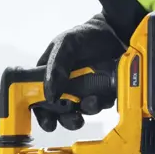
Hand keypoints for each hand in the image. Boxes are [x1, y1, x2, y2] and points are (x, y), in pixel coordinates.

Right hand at [34, 13, 124, 131]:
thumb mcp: (65, 44)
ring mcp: (83, 91)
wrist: (116, 31)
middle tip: (74, 118)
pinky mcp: (101, 92)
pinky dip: (103, 103)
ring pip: (81, 111)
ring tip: (93, 101)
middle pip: (60, 112)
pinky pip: (100, 105)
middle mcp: (65, 86)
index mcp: (49, 75)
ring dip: (87, 110)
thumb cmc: (85, 35)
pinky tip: (105, 94)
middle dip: (67, 119)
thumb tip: (50, 95)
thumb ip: (55, 67)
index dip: (42, 114)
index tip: (49, 122)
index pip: (39, 100)